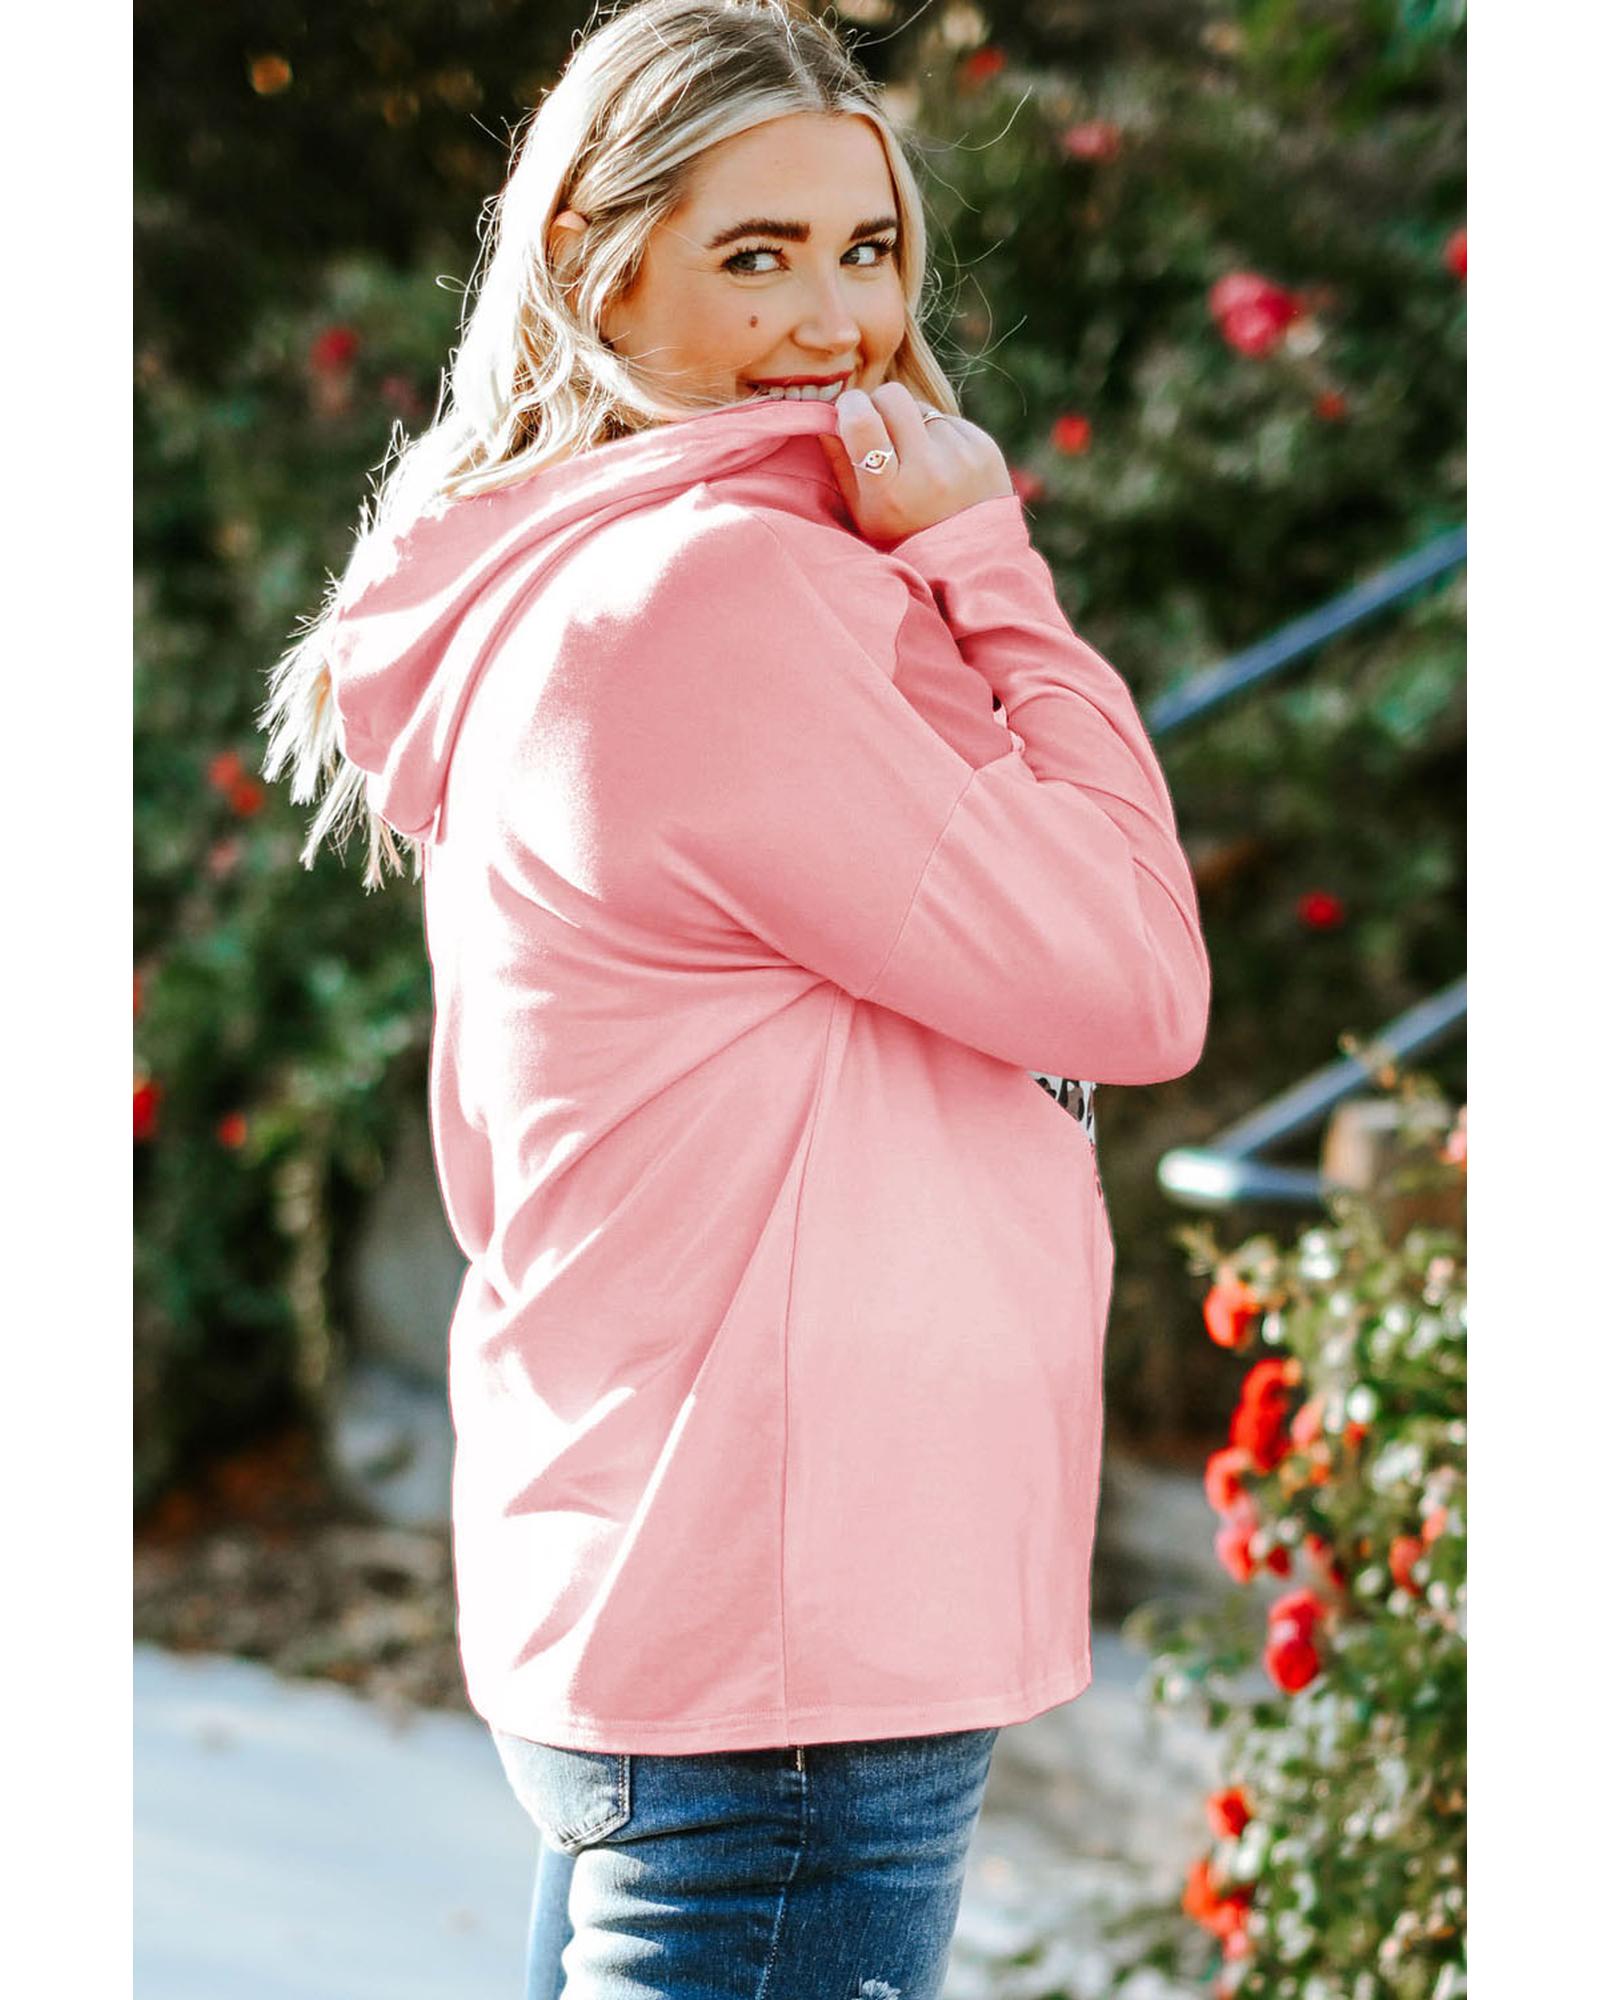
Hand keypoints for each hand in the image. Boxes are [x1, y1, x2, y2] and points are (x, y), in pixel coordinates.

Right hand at [816, 381, 1014, 546]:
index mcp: (889, 491)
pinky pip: (949, 421)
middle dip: (880, 404)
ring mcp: (960, 457)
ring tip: (919, 463)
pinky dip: (940, 436)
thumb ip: (840, 463)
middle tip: (881, 427)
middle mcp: (927, 471)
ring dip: (913, 425)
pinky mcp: (984, 448)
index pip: (862, 421)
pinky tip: (944, 468)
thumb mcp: (863, 513)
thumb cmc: (903, 536)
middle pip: (892, 396)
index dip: (850, 405)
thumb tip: (827, 413)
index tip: (850, 410)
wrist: (972, 563)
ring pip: (921, 408)